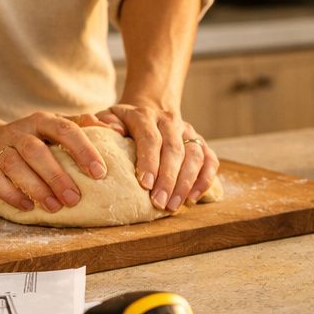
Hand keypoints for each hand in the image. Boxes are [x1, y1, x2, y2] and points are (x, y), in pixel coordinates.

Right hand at [0, 113, 110, 212]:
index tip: (100, 173)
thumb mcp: (52, 128)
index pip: (65, 129)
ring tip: (55, 207)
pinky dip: (11, 194)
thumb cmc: (29, 139)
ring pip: (15, 165)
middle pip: (37, 151)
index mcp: (41, 121)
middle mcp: (18, 132)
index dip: (83, 150)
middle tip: (76, 199)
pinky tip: (27, 207)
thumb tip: (116, 128)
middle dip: (58, 176)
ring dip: (36, 188)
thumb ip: (82, 127)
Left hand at [95, 100, 218, 212]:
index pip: (151, 138)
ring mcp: (188, 131)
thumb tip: (110, 131)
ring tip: (174, 206)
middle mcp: (170, 122)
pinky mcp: (200, 141)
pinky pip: (210, 160)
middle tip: (159, 203)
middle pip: (174, 150)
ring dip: (187, 183)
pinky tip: (193, 198)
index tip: (145, 185)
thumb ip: (103, 123)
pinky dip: (205, 180)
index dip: (150, 162)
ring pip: (195, 156)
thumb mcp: (108, 117)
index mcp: (145, 116)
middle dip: (168, 179)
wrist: (150, 107)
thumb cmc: (124, 121)